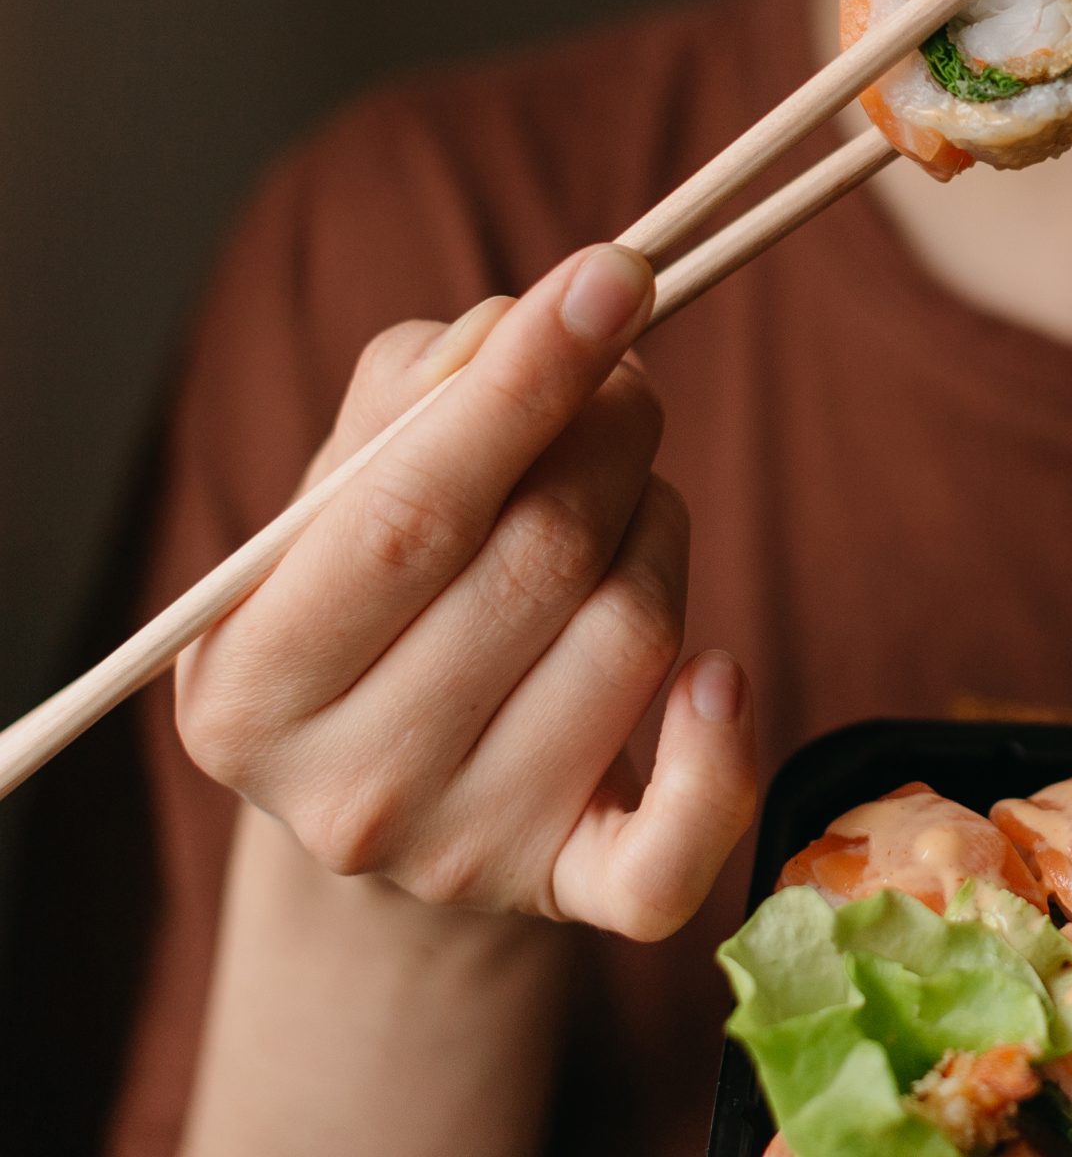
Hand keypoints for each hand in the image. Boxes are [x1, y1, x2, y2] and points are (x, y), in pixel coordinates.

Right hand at [174, 245, 758, 939]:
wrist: (389, 798)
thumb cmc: (375, 602)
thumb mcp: (342, 497)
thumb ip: (412, 396)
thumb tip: (520, 329)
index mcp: (250, 684)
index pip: (407, 513)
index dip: (523, 388)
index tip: (614, 275)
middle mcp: (346, 792)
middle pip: (541, 559)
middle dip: (610, 435)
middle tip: (623, 384)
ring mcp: (463, 856)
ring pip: (635, 633)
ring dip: (659, 527)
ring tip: (622, 506)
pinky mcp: (573, 894)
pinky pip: (684, 833)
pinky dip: (724, 739)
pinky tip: (715, 672)